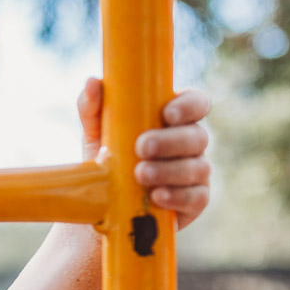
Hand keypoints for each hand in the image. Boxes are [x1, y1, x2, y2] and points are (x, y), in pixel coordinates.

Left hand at [78, 78, 211, 229]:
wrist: (101, 207)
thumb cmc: (106, 160)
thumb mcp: (94, 133)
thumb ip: (92, 108)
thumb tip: (91, 82)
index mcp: (173, 120)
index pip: (196, 103)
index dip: (189, 106)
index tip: (168, 113)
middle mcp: (190, 143)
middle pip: (197, 136)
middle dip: (170, 142)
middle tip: (142, 147)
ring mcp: (195, 173)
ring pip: (198, 167)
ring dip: (170, 171)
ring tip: (140, 174)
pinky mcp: (193, 201)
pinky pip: (197, 198)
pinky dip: (178, 197)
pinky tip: (158, 196)